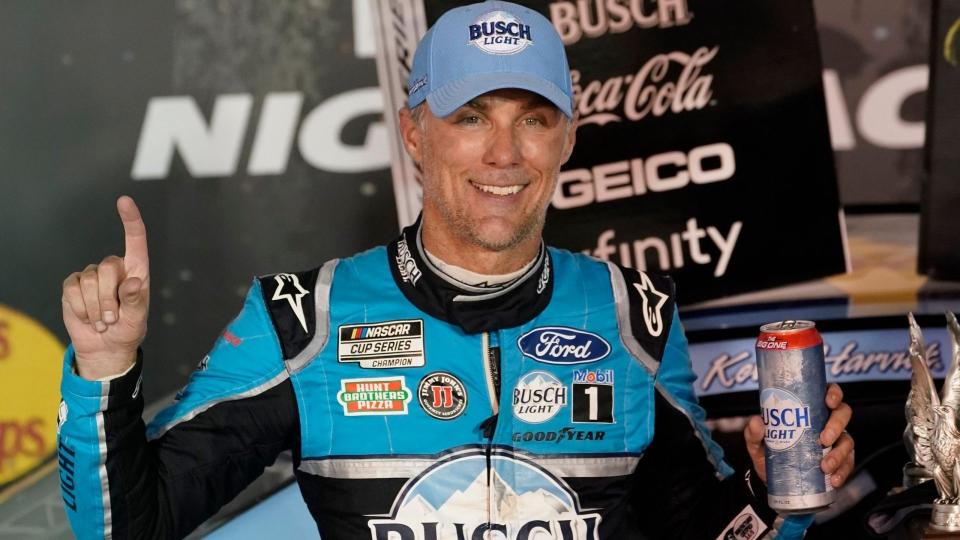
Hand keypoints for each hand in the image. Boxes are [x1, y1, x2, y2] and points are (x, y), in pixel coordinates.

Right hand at [61, 196, 149, 379]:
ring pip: (88, 282)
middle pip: (107, 269)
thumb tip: (133, 282)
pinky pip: (72, 291)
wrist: (105, 347)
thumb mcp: (137, 319)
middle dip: (108, 299)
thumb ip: (135, 301)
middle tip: (113, 319)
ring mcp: (91, 276)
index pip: (135, 240)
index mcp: (136, 270)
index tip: (124, 201)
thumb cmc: (128, 329)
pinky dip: (81, 310)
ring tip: (103, 322)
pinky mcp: (73, 285)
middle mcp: (114, 268)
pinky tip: (88, 318)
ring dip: (95, 309)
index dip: (130, 220)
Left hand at [745, 383, 854, 486]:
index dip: (833, 393)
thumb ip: (753, 433)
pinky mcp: (840, 462)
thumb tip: (756, 421)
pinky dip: (843, 472)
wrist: (775, 483)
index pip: (828, 393)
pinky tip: (834, 479)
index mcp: (811, 410)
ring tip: (824, 465)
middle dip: (837, 424)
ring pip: (848, 440)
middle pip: (843, 413)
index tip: (828, 401)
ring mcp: (836, 442)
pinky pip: (848, 464)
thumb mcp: (757, 444)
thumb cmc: (770, 455)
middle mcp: (827, 423)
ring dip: (839, 453)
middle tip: (823, 439)